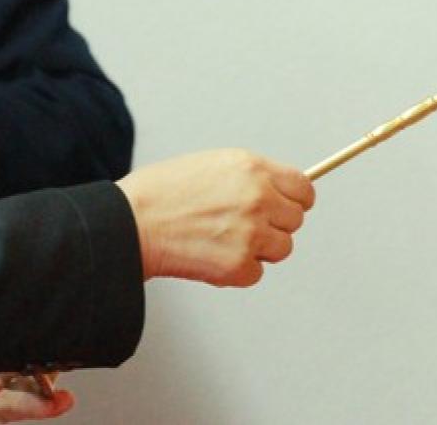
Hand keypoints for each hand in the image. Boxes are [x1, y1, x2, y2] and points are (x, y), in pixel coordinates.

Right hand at [116, 149, 313, 286]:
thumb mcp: (214, 165)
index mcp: (253, 168)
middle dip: (274, 224)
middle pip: (295, 220)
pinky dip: (237, 270)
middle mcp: (259, 199)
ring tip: (223, 239)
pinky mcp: (240, 266)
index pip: (304, 188)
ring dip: (259, 248)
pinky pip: (256, 272)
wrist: (132, 222)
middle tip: (243, 225)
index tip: (287, 206)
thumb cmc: (163, 192)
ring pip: (281, 248)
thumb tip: (279, 192)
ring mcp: (252, 234)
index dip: (295, 199)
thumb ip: (251, 177)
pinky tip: (210, 254)